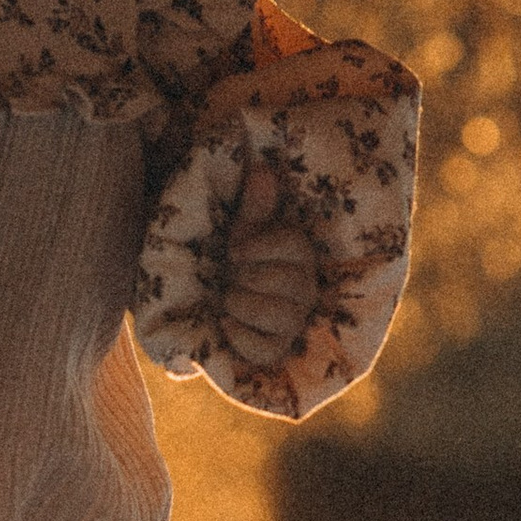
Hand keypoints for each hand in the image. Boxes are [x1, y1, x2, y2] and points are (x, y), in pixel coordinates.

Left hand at [220, 157, 319, 368]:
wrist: (214, 295)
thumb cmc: (235, 258)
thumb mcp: (242, 229)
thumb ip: (254, 204)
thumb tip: (262, 170)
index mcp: (300, 254)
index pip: (293, 246)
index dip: (260, 246)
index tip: (234, 249)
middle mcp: (305, 289)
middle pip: (286, 282)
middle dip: (247, 277)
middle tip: (230, 276)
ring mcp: (294, 322)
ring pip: (278, 316)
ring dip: (241, 304)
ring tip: (227, 299)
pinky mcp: (277, 350)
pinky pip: (265, 350)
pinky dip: (239, 337)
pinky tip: (224, 324)